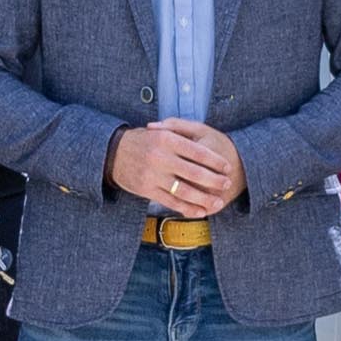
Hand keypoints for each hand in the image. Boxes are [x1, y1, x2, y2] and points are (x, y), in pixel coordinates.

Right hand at [110, 121, 245, 218]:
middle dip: (215, 181)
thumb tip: (204, 144)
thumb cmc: (142, 140)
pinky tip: (200, 210)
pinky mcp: (147, 190)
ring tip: (218, 201)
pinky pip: (171, 202)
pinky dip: (187, 208)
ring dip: (205, 199)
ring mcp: (154, 175)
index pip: (198, 152)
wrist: (112, 152)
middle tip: (227, 184)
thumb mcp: (160, 130)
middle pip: (195, 173)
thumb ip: (181, 133)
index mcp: (167, 139)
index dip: (216, 161)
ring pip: (185, 191)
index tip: (227, 167)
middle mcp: (161, 157)